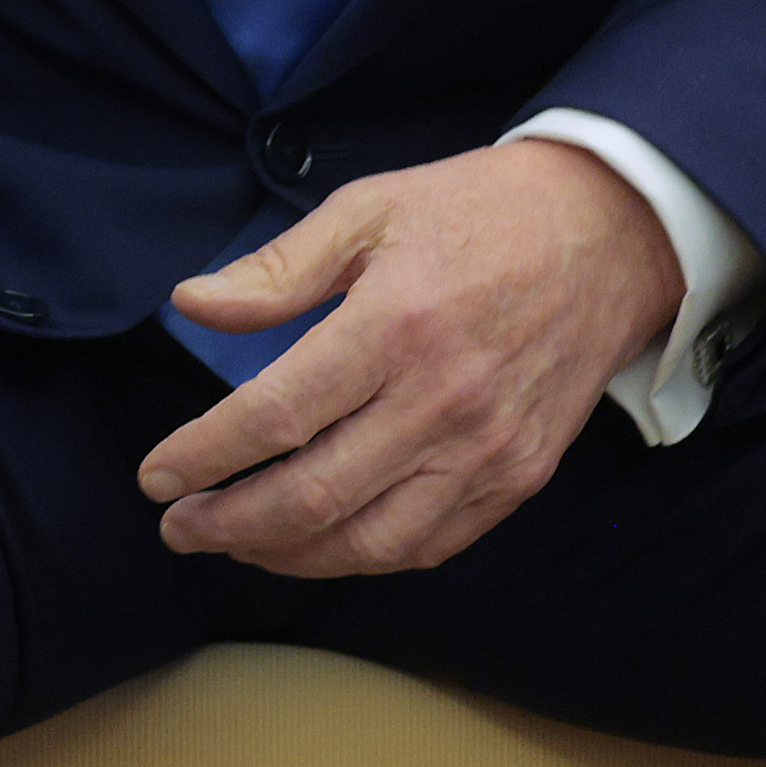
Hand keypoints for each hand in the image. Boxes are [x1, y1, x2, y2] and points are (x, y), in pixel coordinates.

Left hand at [132, 140, 684, 578]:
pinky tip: (319, 544)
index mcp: (395, 326)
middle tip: (177, 527)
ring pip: (370, 541)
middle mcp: (443, 402)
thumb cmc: (477, 213)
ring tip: (234, 542)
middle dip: (228, 524)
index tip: (155, 475)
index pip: (276, 417)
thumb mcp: (367, 210)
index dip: (204, 455)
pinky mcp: (521, 476)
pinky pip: (431, 545)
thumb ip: (277, 269)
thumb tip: (190, 305)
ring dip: (289, 554)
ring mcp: (488, 450)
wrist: (610, 234)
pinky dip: (364, 556)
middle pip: (313, 496)